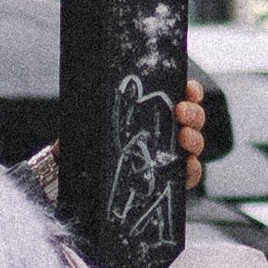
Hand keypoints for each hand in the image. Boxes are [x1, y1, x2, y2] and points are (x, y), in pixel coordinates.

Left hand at [20, 77, 207, 210]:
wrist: (71, 176)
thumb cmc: (83, 143)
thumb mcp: (90, 118)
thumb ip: (103, 104)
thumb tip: (118, 88)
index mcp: (150, 112)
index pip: (180, 96)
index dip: (190, 91)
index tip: (188, 88)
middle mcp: (164, 131)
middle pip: (193, 119)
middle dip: (193, 113)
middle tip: (181, 112)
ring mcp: (169, 155)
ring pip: (195, 144)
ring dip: (195, 138)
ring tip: (183, 137)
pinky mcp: (169, 180)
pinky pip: (190, 174)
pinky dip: (192, 170)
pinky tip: (185, 165)